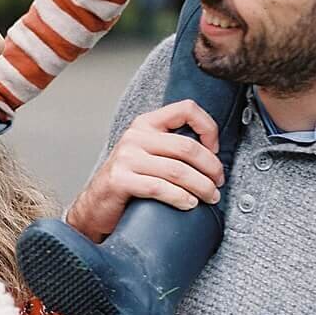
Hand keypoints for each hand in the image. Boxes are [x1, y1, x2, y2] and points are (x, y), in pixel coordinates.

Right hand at [66, 100, 224, 241]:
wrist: (96, 205)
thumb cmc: (129, 180)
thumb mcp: (149, 153)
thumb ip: (172, 145)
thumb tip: (213, 152)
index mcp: (146, 123)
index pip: (186, 109)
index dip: (208, 128)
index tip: (215, 150)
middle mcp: (135, 136)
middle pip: (187, 147)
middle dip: (211, 167)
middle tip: (218, 183)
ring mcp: (126, 158)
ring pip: (177, 171)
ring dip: (201, 187)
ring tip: (210, 197)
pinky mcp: (120, 180)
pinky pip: (159, 188)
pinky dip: (180, 198)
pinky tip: (189, 204)